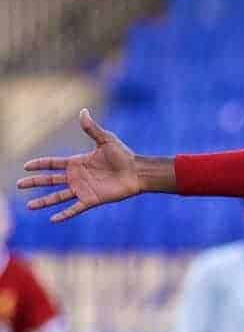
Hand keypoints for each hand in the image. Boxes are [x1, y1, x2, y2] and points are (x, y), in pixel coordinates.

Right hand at [17, 109, 140, 221]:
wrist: (137, 172)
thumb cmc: (123, 155)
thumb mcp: (106, 140)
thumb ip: (92, 128)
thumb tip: (83, 111)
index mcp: (77, 162)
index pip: (53, 163)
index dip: (39, 164)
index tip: (26, 166)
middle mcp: (77, 177)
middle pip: (50, 180)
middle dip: (35, 182)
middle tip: (19, 185)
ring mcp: (83, 189)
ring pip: (58, 197)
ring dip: (44, 201)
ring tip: (29, 206)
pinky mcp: (92, 200)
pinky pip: (75, 209)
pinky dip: (64, 214)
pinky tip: (52, 220)